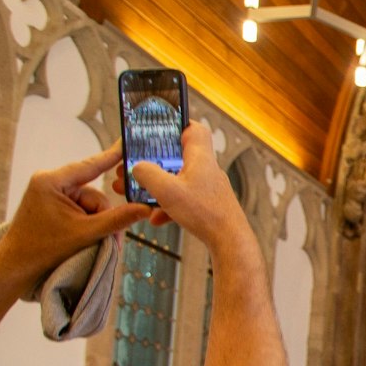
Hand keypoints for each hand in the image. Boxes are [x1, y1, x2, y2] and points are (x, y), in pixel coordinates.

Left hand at [0, 145, 151, 279]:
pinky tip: (84, 237)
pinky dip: (87, 223)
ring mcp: (51, 193)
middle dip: (102, 216)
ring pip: (89, 204)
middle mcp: (50, 182)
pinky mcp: (53, 204)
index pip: (90, 165)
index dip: (112, 156)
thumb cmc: (43, 249)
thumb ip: (117, 219)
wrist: (16, 266)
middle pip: (93, 193)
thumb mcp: (85, 233)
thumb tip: (145, 209)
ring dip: (96, 223)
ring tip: (91, 242)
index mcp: (52, 181)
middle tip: (109, 238)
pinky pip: (80, 208)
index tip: (128, 143)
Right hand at [125, 121, 251, 251]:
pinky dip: (168, 206)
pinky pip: (183, 200)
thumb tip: (137, 167)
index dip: (177, 124)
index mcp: (200, 157)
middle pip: (179, 156)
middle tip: (138, 166)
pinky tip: (155, 218)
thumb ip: (148, 174)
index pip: (194, 129)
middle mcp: (206, 169)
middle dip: (156, 161)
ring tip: (138, 194)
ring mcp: (208, 187)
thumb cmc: (205, 213)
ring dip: (158, 186)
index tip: (159, 127)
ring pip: (178, 180)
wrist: (229, 241)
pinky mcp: (207, 204)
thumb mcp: (167, 190)